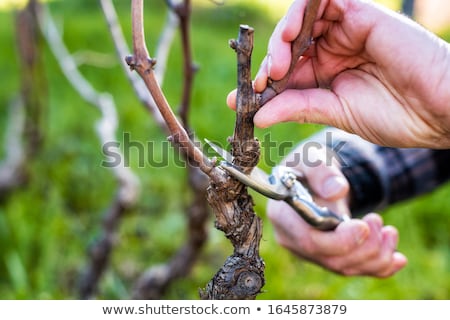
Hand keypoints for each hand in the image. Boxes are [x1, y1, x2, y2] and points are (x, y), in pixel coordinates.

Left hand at [228, 0, 449, 147]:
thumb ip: (297, 107)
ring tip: (276, 64)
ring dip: (281, 39)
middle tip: (260, 82)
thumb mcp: (335, 113)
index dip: (260, 86)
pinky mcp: (358, 14)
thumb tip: (258, 115)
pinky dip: (300, 11)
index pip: (284, 76)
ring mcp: (343, 31)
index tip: (237, 102)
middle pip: (287, 47)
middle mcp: (331, 52)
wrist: (439, 107)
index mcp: (325, 77)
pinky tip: (289, 34)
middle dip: (268, 64)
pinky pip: (322, 1)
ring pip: (299, 22)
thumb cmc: (394, 115)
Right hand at [267, 144, 407, 276]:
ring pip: (344, 267)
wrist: (313, 177)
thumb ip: (320, 171)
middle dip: (362, 246)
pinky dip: (379, 267)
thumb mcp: (310, 157)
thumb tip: (337, 190)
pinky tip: (397, 257)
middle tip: (377, 220)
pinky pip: (354, 270)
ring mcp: (310, 252)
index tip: (362, 226)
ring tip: (389, 230)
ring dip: (375, 254)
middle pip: (329, 259)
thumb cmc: (307, 165)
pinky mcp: (327, 257)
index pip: (308, 241)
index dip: (339, 240)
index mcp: (283, 216)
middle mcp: (293, 239)